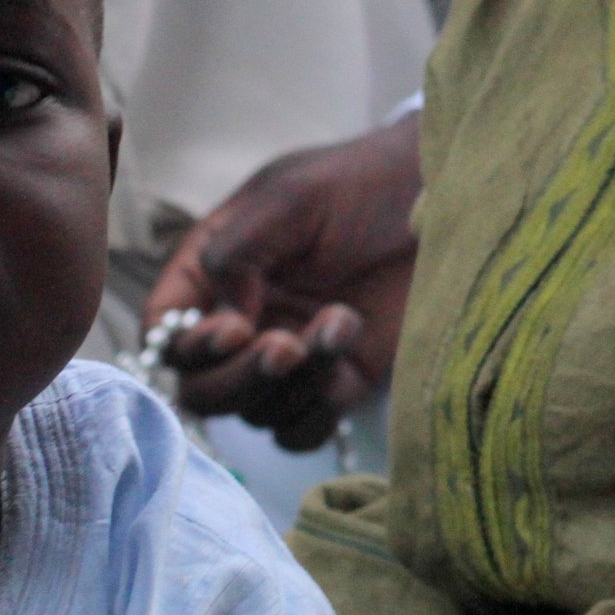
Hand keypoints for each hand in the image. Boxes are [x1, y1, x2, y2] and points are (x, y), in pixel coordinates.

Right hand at [143, 115, 421, 450]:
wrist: (447, 198)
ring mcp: (290, 355)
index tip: (235, 330)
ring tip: (342, 323)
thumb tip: (225, 319)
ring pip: (255, 413)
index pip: (167, 333)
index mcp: (215, 273)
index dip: (188, 347)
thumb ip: (239, 251)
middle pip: (203, 391)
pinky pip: (302, 432)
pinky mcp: (338, 379)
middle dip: (241, 377)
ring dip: (294, 386)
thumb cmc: (364, 182)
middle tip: (288, 346)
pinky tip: (348, 368)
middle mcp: (244, 321)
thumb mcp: (292, 197)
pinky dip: (318, 416)